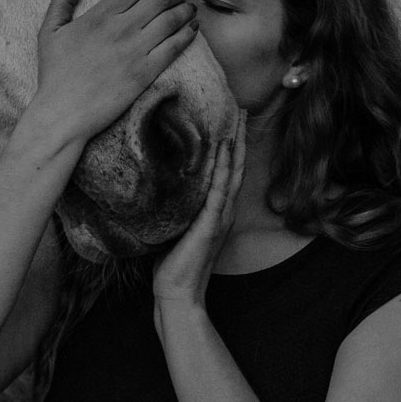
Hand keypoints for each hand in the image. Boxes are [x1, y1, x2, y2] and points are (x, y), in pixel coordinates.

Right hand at [30, 0, 198, 146]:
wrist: (64, 113)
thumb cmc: (55, 74)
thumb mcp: (49, 31)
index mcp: (99, 15)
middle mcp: (121, 29)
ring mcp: (135, 51)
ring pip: (172, 19)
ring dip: (185, 9)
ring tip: (188, 8)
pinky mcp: (146, 73)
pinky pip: (175, 47)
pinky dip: (188, 34)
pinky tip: (192, 28)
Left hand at [151, 123, 246, 312]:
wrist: (176, 291)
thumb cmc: (173, 263)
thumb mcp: (175, 225)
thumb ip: (176, 206)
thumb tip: (160, 184)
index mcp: (217, 210)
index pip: (228, 172)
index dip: (231, 146)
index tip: (230, 120)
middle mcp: (223, 210)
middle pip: (236, 166)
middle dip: (238, 137)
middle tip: (240, 109)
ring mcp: (219, 216)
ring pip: (233, 173)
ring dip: (236, 145)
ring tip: (237, 119)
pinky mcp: (210, 224)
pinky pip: (220, 190)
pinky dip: (224, 168)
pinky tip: (225, 149)